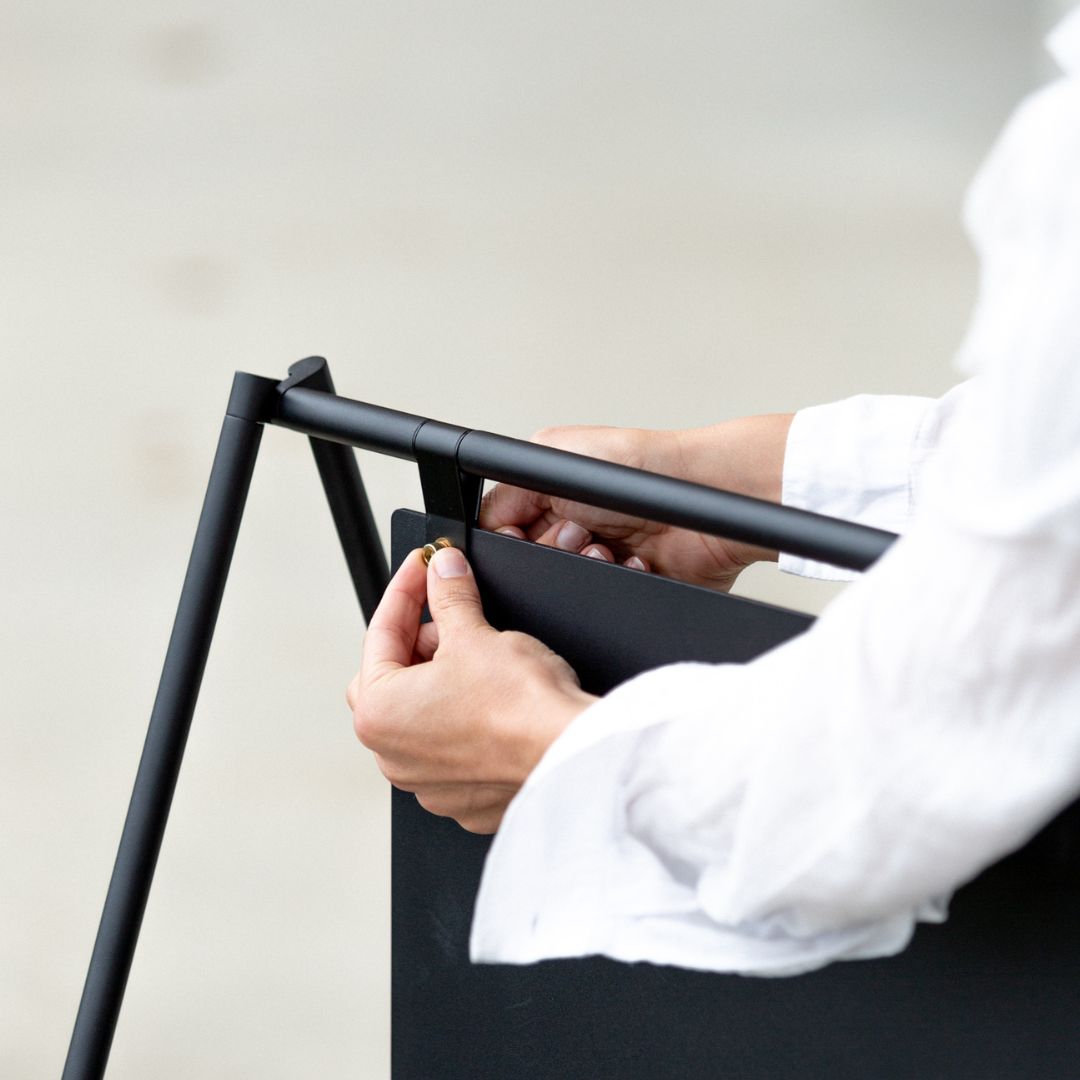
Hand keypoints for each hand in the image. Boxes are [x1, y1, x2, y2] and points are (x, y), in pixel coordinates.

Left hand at [346, 544, 595, 832]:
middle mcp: (393, 756)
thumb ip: (449, 595)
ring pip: (421, 714)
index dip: (406, 590)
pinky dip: (463, 719)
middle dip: (419, 639)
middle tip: (451, 615)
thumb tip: (444, 572)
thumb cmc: (519, 707)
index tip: (423, 567)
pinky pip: (451, 746)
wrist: (571, 754)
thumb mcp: (475, 633)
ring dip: (441, 680)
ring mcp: (428, 782)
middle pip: (393, 677)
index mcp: (379, 714)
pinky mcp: (465, 796)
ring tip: (476, 656)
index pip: (380, 634)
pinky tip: (489, 699)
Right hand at [480, 420, 790, 590]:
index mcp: (554, 492)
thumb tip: (478, 526)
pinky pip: (608, 600)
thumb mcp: (553, 459)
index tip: (525, 539)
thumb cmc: (639, 466)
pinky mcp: (634, 582)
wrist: (704, 495)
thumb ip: (505, 490)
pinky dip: (620, 583)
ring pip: (570, 586)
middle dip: (555, 553)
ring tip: (609, 548)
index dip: (515, 541)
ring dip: (588, 571)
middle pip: (536, 563)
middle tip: (579, 534)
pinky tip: (634, 561)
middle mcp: (578, 523)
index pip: (508, 531)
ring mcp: (606, 555)